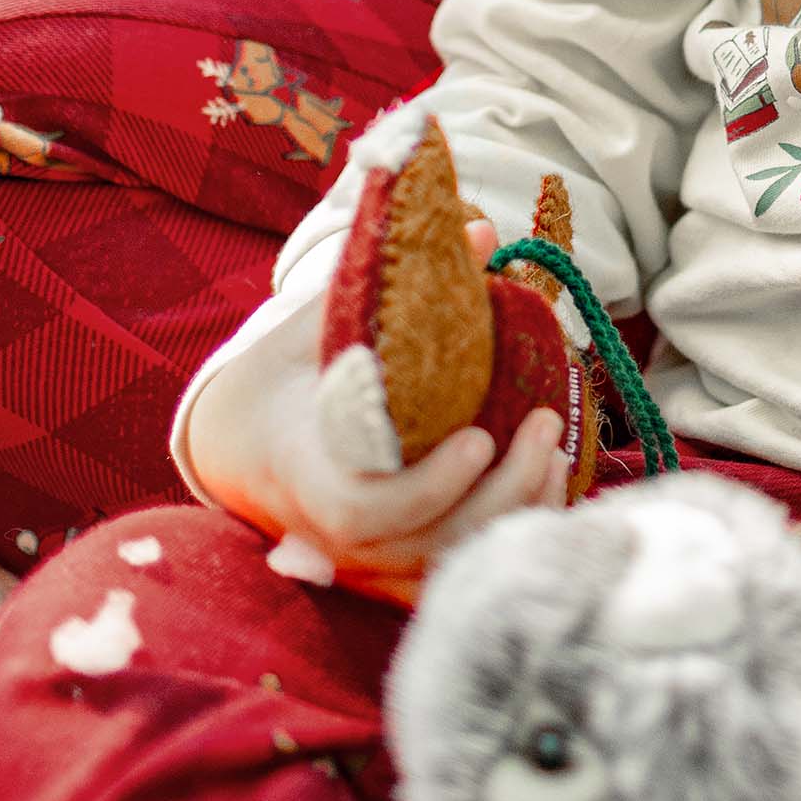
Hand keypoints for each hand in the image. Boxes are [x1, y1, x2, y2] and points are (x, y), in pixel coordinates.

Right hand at [185, 217, 571, 606]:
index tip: (480, 436)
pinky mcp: (391, 564)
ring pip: (445, 565)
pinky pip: (452, 568)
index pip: (366, 509)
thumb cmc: (288, 373)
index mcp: (308, 471)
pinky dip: (504, 532)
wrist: (245, 440)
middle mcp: (333, 533)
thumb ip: (383, 281)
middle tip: (546, 424)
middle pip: (423, 546)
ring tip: (555, 449)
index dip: (427, 486)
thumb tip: (480, 231)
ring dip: (512, 511)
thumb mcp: (318, 321)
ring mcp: (364, 557)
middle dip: (497, 492)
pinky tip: (545, 483)